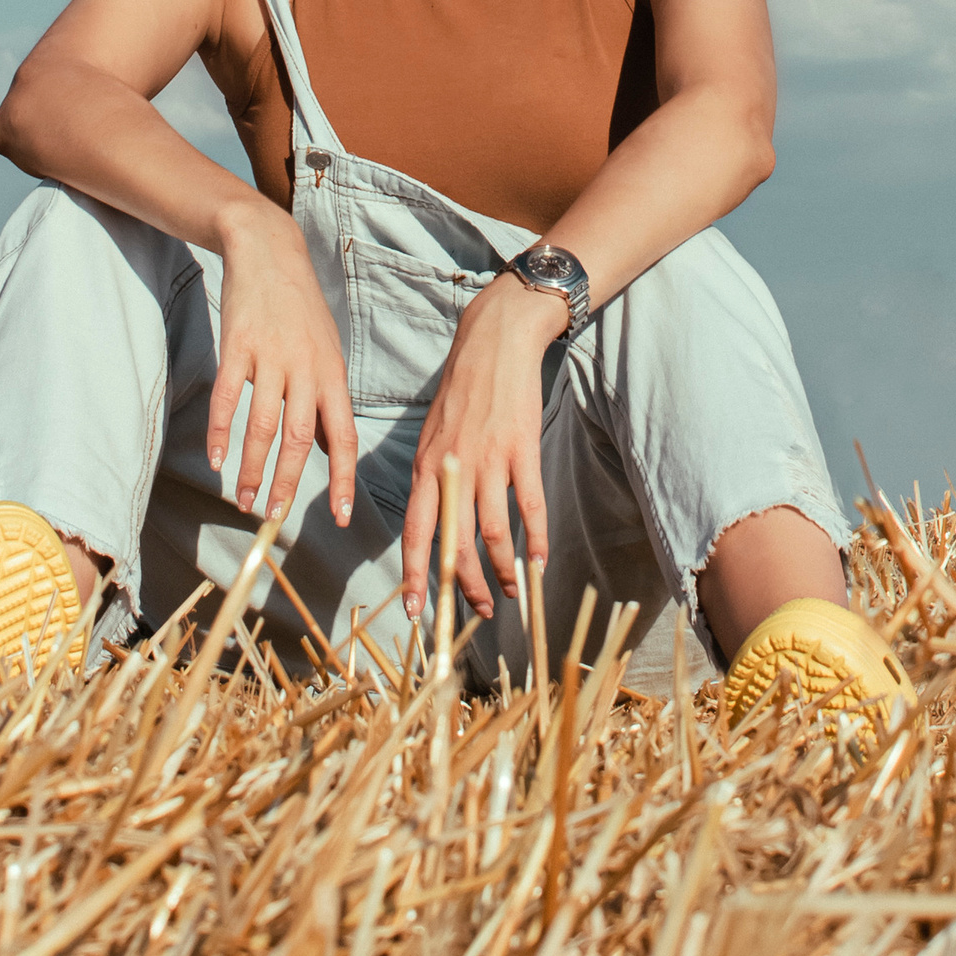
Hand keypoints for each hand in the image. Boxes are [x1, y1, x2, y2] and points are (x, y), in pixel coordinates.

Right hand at [205, 201, 359, 531]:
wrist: (269, 250)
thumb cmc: (300, 308)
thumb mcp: (326, 352)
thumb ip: (326, 401)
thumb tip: (327, 449)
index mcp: (333, 375)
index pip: (344, 436)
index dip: (344, 479)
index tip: (340, 516)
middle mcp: (306, 369)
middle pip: (301, 439)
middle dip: (289, 484)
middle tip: (277, 518)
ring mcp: (271, 357)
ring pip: (264, 425)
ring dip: (253, 468)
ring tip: (245, 500)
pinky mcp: (238, 345)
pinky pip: (229, 397)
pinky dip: (221, 432)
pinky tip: (216, 459)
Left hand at [400, 273, 562, 622]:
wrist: (494, 343)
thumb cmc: (463, 390)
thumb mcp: (432, 433)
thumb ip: (433, 476)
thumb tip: (433, 522)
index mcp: (426, 466)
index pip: (416, 532)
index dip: (416, 575)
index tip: (418, 611)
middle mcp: (452, 468)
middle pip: (455, 543)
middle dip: (465, 586)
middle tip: (477, 612)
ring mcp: (488, 460)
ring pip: (492, 533)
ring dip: (502, 571)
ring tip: (512, 593)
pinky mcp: (522, 450)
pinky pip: (529, 507)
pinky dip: (535, 540)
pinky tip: (539, 561)